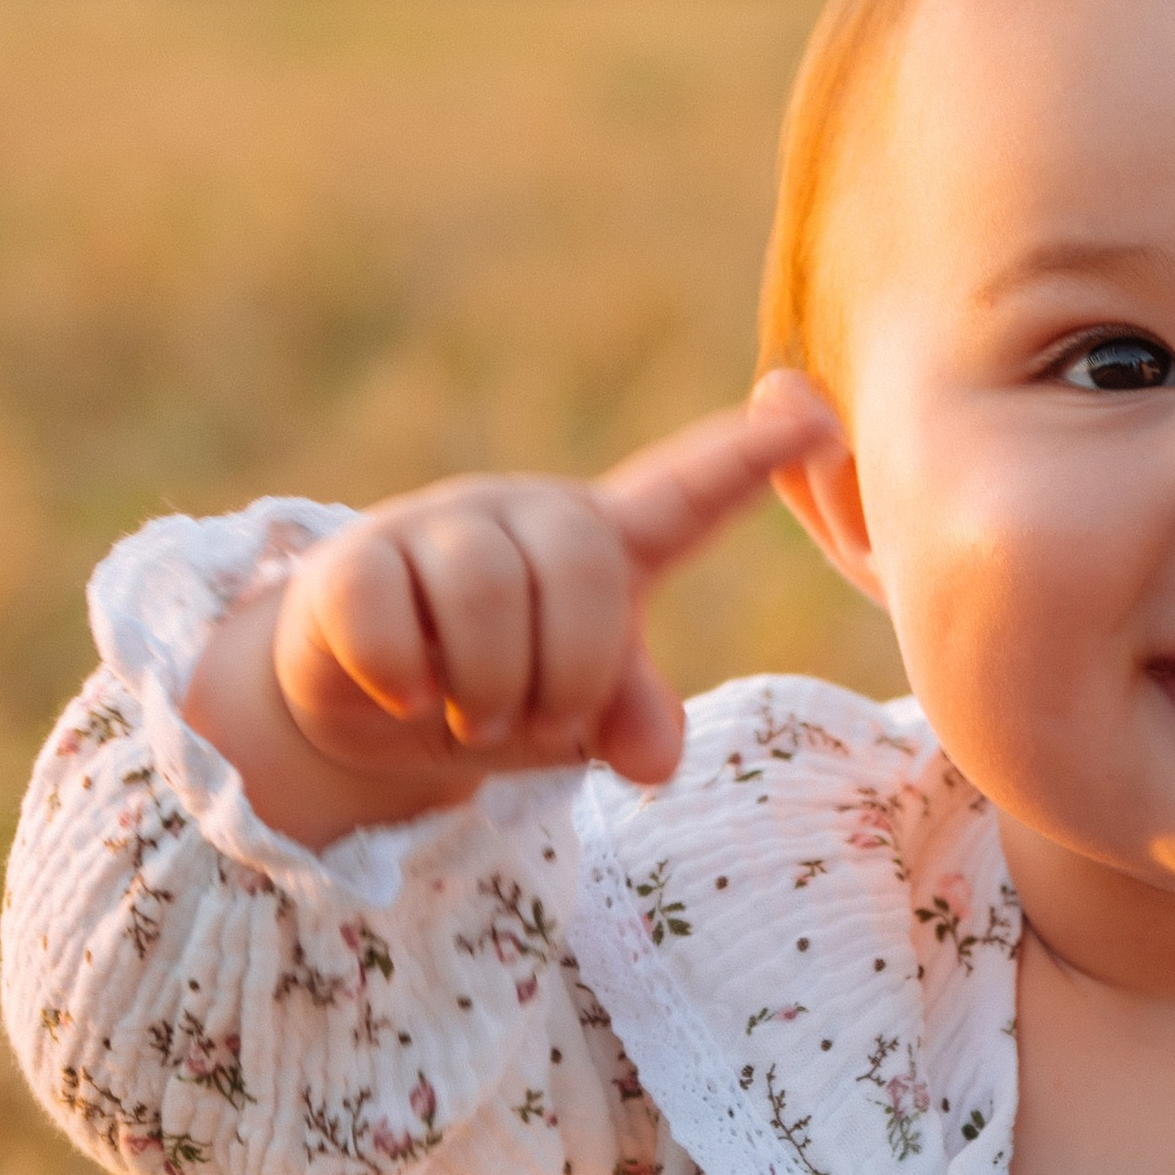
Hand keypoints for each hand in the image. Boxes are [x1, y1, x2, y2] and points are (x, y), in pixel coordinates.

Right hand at [183, 377, 838, 847]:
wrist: (370, 710)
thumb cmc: (502, 692)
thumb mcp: (579, 714)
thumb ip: (629, 716)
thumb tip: (654, 757)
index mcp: (606, 543)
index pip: (687, 491)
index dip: (749, 455)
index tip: (820, 417)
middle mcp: (528, 517)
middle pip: (583, 564)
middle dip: (571, 669)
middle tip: (537, 722)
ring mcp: (437, 526)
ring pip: (485, 586)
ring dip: (489, 687)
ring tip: (473, 718)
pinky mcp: (354, 558)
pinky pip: (387, 614)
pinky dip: (404, 679)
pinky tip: (404, 696)